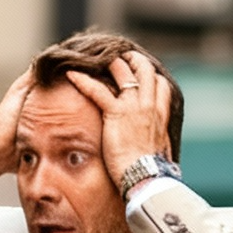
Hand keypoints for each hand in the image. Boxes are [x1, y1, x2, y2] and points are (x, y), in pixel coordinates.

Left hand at [65, 50, 173, 187]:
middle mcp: (150, 105)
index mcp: (161, 114)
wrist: (147, 176)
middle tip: (119, 56)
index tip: (139, 72)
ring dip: (110, 62)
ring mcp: (134, 107)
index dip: (150, 75)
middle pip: (145, 70)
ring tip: (96, 58)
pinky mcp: (117, 113)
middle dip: (132, 59)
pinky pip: (98, 91)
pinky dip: (83, 80)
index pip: (160, 84)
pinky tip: (71, 74)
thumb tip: (154, 149)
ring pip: (124, 73)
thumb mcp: (159, 151)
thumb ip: (155, 141)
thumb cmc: (151, 171)